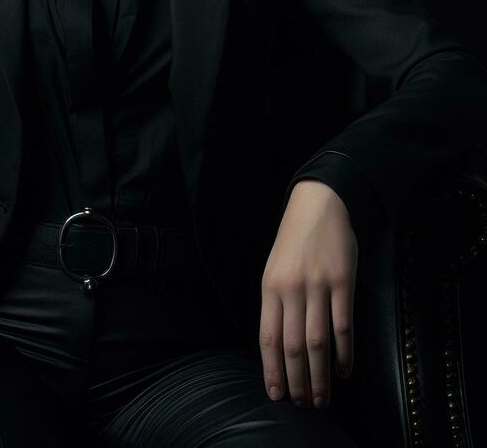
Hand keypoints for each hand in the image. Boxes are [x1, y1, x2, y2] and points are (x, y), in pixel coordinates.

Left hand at [259, 179, 356, 409]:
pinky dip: (343, 353)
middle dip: (297, 381)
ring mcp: (317, 286)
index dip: (272, 369)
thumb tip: (278, 347)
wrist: (318, 205)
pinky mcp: (342, 282)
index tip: (277, 394)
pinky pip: (343, 326)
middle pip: (293, 346)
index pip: (268, 337)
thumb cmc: (294, 241)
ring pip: (317, 342)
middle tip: (303, 405)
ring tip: (322, 398)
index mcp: (270, 287)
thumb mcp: (274, 269)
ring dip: (319, 376)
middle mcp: (291, 289)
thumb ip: (276, 305)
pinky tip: (343, 370)